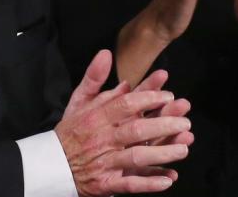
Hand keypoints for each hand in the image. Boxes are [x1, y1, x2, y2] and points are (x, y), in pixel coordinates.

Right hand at [56, 50, 192, 195]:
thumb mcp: (78, 100)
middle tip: (185, 122)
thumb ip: (93, 77)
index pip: (126, 104)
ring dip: (162, 154)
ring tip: (184, 149)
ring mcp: (106, 162)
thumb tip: (105, 53)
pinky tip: (168, 179)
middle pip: (137, 130)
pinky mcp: (106, 184)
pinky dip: (149, 183)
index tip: (169, 95)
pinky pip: (130, 185)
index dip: (149, 98)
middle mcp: (104, 138)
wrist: (52, 165)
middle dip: (164, 125)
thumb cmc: (71, 130)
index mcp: (98, 116)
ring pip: (137, 157)